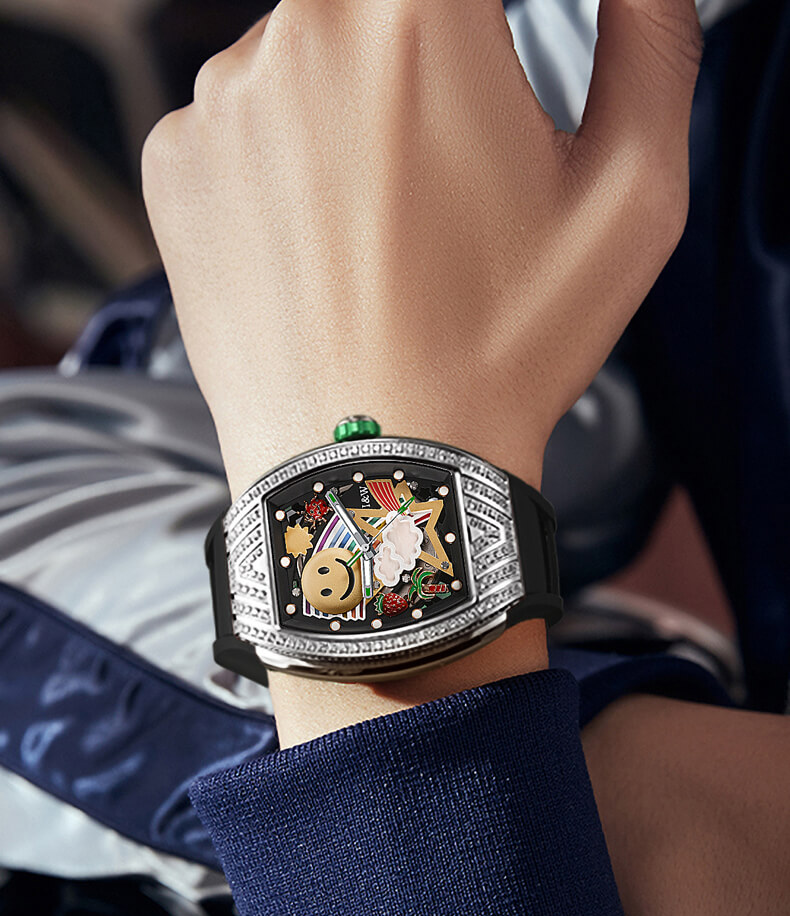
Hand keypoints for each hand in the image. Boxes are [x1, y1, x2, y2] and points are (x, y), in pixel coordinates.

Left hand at [141, 0, 701, 741]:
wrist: (373, 471)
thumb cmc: (498, 351)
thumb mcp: (630, 199)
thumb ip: (652, 43)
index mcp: (416, 8)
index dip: (487, 31)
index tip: (491, 85)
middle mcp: (299, 28)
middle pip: (381, 6)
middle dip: (427, 63)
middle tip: (455, 168)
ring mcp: (220, 98)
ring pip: (306, 60)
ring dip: (352, 114)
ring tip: (386, 228)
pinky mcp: (174, 163)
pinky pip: (239, 126)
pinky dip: (281, 167)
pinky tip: (321, 249)